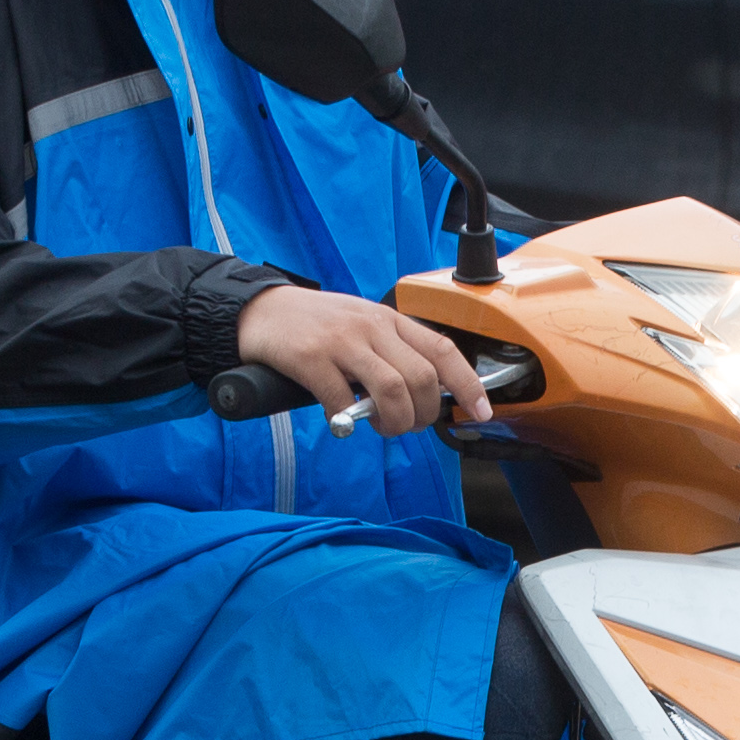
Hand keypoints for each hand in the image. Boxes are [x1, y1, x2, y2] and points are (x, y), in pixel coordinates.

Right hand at [238, 284, 488, 436]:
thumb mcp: (362, 326)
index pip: (443, 350)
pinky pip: (342, 400)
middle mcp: (371, 326)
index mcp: (389, 320)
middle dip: (423, 415)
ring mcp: (341, 341)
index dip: (468, 384)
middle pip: (421, 378)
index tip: (481, 412)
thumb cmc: (315, 325)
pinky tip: (341, 420)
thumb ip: (392, 352)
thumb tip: (424, 395)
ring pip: (391, 390)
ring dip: (394, 422)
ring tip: (382, 428)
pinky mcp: (310, 357)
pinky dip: (347, 420)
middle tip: (408, 426)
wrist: (258, 310)